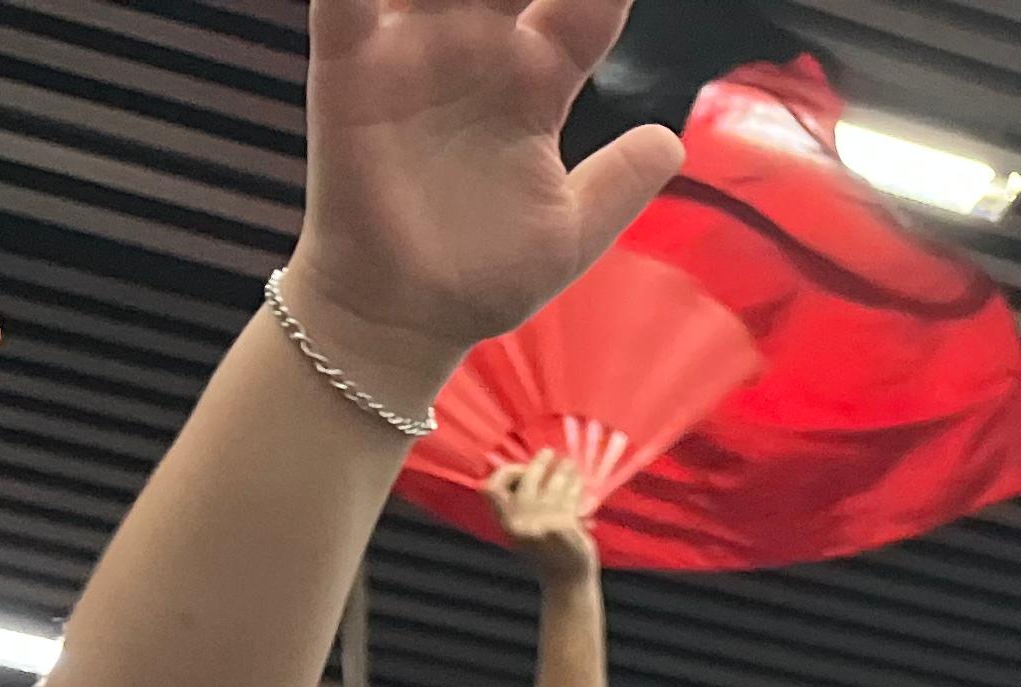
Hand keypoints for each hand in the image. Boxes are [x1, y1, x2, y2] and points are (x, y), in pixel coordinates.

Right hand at [287, 0, 685, 394]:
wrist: (403, 322)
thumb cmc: (482, 279)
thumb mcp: (567, 234)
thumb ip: (618, 184)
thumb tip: (671, 141)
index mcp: (535, 82)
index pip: (584, 7)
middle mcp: (476, 53)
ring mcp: (412, 54)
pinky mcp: (350, 70)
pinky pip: (348, 5)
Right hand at [481, 449, 600, 577]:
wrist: (567, 583)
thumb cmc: (547, 556)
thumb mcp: (523, 533)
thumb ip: (518, 508)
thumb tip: (528, 468)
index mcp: (506, 524)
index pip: (491, 488)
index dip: (506, 474)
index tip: (521, 471)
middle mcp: (520, 522)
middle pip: (527, 478)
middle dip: (540, 462)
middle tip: (550, 453)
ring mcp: (541, 523)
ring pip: (554, 484)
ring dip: (564, 470)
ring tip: (570, 464)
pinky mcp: (563, 524)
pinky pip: (570, 496)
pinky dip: (576, 486)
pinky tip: (579, 481)